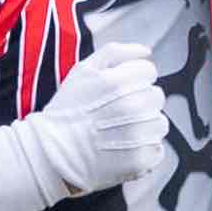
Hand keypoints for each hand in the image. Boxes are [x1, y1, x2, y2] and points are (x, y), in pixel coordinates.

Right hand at [26, 38, 170, 204]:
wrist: (51, 152)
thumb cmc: (66, 110)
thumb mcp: (83, 70)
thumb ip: (115, 52)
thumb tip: (145, 51)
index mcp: (118, 81)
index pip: (148, 71)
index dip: (134, 78)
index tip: (120, 91)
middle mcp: (131, 106)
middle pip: (156, 96)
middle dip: (141, 101)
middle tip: (119, 112)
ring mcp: (137, 134)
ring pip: (160, 123)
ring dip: (146, 125)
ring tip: (121, 131)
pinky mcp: (139, 159)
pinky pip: (157, 149)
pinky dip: (145, 149)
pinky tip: (125, 147)